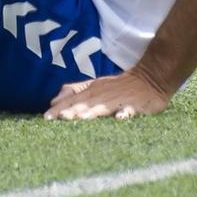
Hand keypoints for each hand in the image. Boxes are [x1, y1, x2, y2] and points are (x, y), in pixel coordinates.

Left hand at [45, 67, 170, 120]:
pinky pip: (130, 110)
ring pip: (103, 107)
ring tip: (81, 118)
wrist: (149, 78)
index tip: (46, 118)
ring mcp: (119, 100)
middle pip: (85, 104)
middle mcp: (102, 95)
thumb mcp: (94, 86)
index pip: (72, 100)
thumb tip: (53, 101)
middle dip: (72, 110)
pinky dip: (125, 113)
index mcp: (91, 91)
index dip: (59, 108)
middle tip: (60, 118)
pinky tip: (119, 119)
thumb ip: (74, 91)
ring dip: (93, 112)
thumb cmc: (118, 86)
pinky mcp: (135, 105)